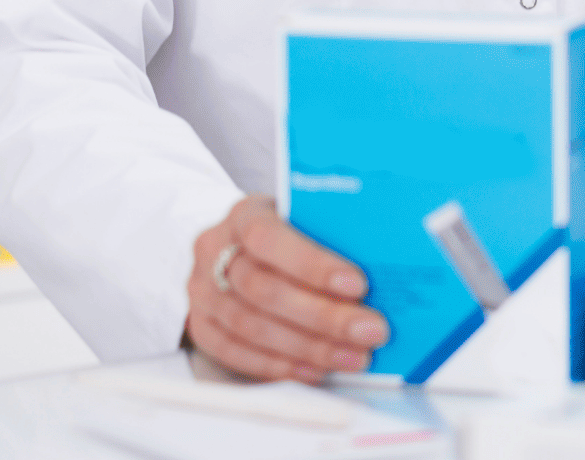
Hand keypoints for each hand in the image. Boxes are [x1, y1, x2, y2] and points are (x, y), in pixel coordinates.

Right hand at [185, 195, 389, 381]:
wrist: (236, 244)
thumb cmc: (283, 230)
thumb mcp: (300, 215)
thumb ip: (327, 232)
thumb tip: (383, 262)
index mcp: (243, 214)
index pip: (269, 237)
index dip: (312, 264)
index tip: (357, 284)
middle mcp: (214, 251)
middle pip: (265, 290)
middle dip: (323, 315)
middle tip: (370, 330)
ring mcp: (202, 292)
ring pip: (253, 327)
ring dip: (309, 347)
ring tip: (353, 356)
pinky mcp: (201, 327)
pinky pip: (238, 354)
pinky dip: (281, 366)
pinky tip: (317, 370)